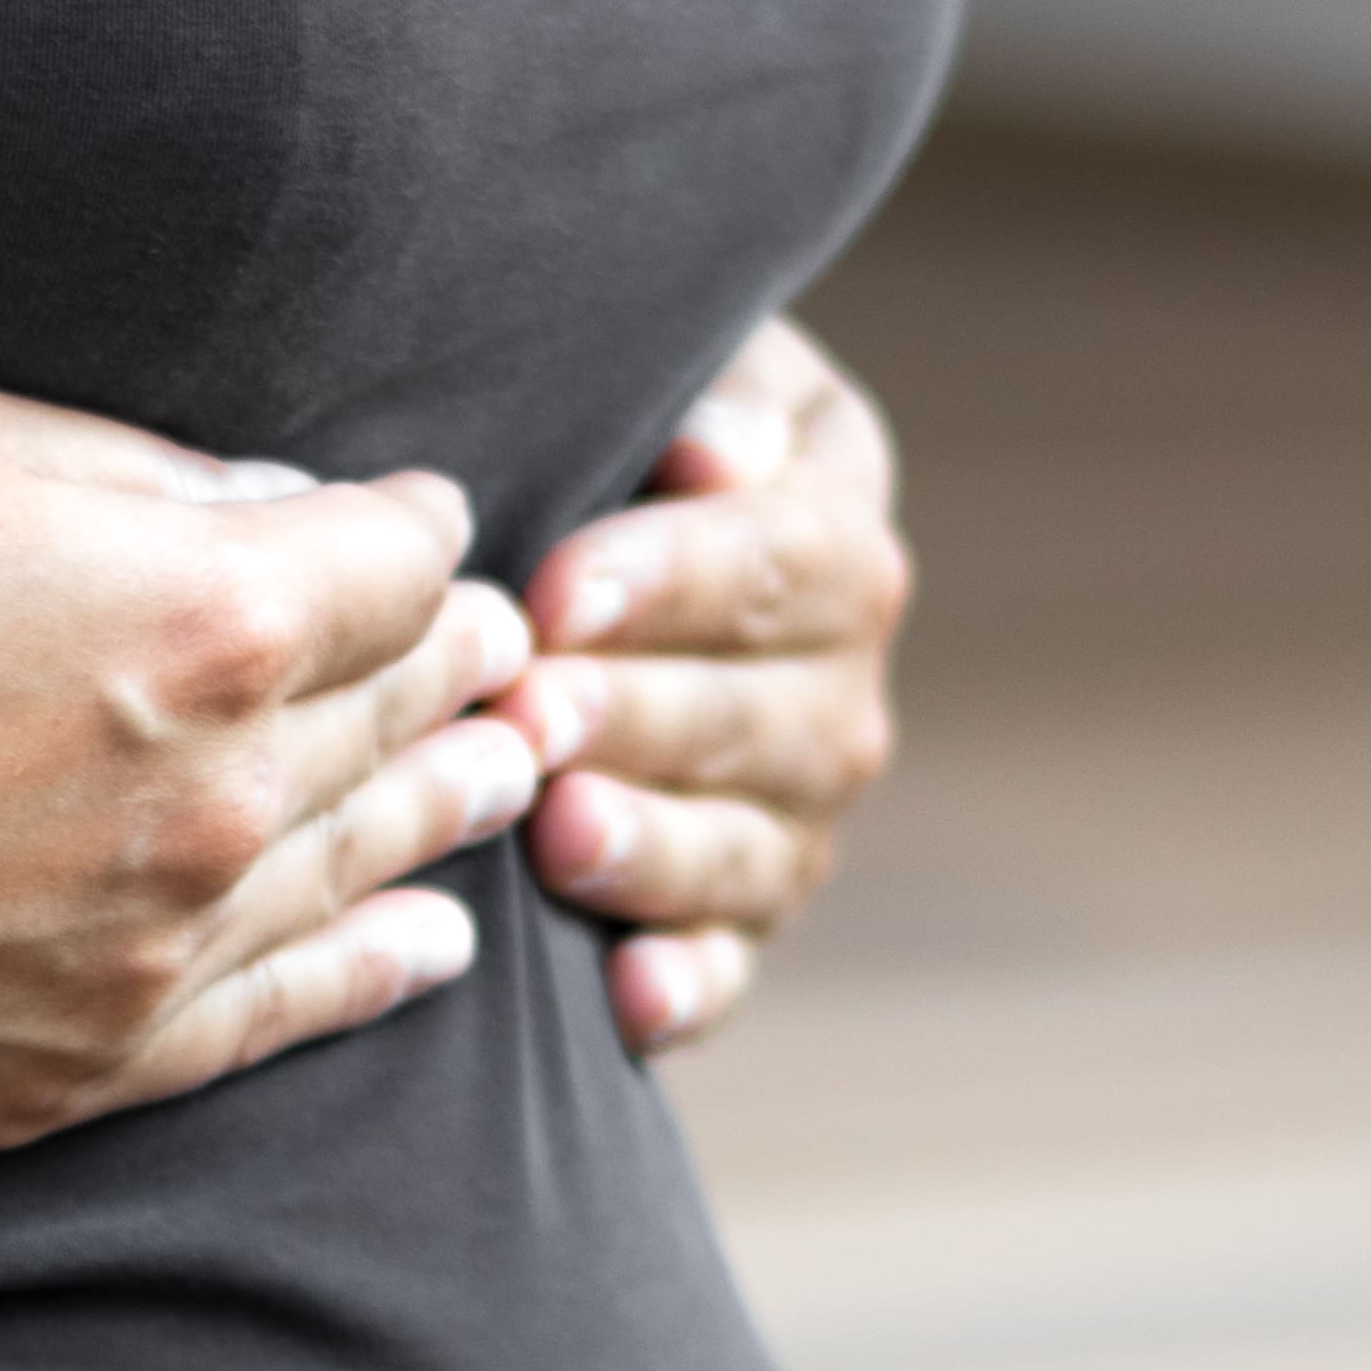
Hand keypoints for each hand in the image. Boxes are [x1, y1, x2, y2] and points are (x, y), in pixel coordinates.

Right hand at [0, 381, 537, 1149]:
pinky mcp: (94, 1062)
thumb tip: (273, 504)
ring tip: (511, 771)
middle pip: (408, 711)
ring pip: (373, 862)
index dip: (419, 526)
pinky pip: (286, 1014)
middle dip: (462, 664)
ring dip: (451, 807)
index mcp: (219, 620)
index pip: (403, 558)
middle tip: (506, 645)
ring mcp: (169, 945)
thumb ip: (141, 471)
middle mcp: (233, 794)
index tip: (415, 521)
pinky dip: (378, 970)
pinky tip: (435, 947)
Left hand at [502, 317, 908, 1054]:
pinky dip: (686, 984)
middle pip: (760, 711)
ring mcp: (799, 805)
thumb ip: (707, 392)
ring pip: (749, 844)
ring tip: (560, 837)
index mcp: (834, 523)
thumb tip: (720, 454)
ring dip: (657, 848)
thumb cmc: (597, 431)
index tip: (560, 592)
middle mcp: (841, 678)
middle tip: (528, 719)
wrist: (571, 540)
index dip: (672, 579)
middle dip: (637, 717)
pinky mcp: (742, 907)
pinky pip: (730, 960)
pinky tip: (628, 1001)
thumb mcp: (659, 369)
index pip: (782, 558)